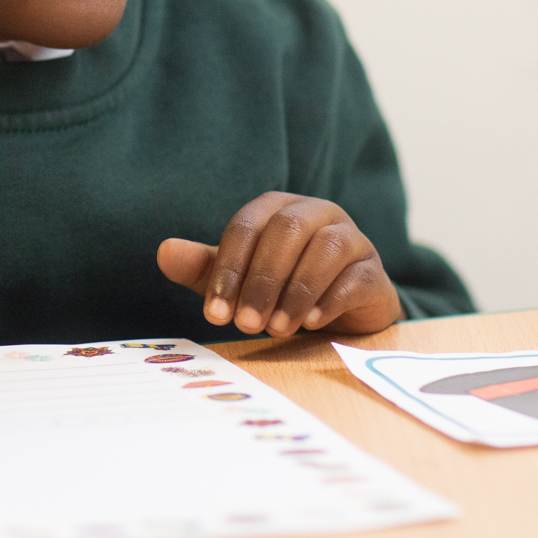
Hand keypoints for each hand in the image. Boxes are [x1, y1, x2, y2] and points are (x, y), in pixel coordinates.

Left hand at [157, 192, 400, 336]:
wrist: (341, 312)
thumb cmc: (282, 289)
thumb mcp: (239, 281)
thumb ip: (204, 267)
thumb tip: (163, 252)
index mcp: (278, 208)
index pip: (247, 226)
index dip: (228, 268)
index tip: (214, 312)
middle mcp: (316, 212)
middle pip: (287, 231)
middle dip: (262, 280)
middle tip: (245, 324)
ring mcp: (351, 237)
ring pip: (326, 248)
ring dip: (296, 290)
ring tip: (276, 329)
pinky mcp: (373, 269)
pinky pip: (355, 275)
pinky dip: (330, 298)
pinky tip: (311, 324)